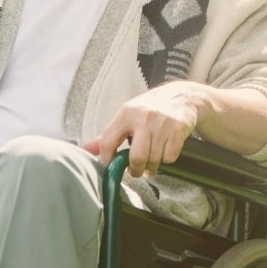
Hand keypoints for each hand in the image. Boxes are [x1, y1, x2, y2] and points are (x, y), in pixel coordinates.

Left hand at [82, 83, 205, 177]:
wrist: (182, 96)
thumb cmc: (149, 109)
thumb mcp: (126, 117)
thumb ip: (107, 135)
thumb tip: (84, 150)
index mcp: (126, 114)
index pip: (108, 141)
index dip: (107, 158)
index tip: (112, 164)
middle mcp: (143, 117)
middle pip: (136, 157)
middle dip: (136, 170)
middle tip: (137, 170)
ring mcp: (162, 123)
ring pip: (154, 159)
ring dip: (152, 167)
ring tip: (152, 162)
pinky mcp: (178, 128)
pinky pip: (170, 157)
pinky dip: (167, 160)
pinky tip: (165, 151)